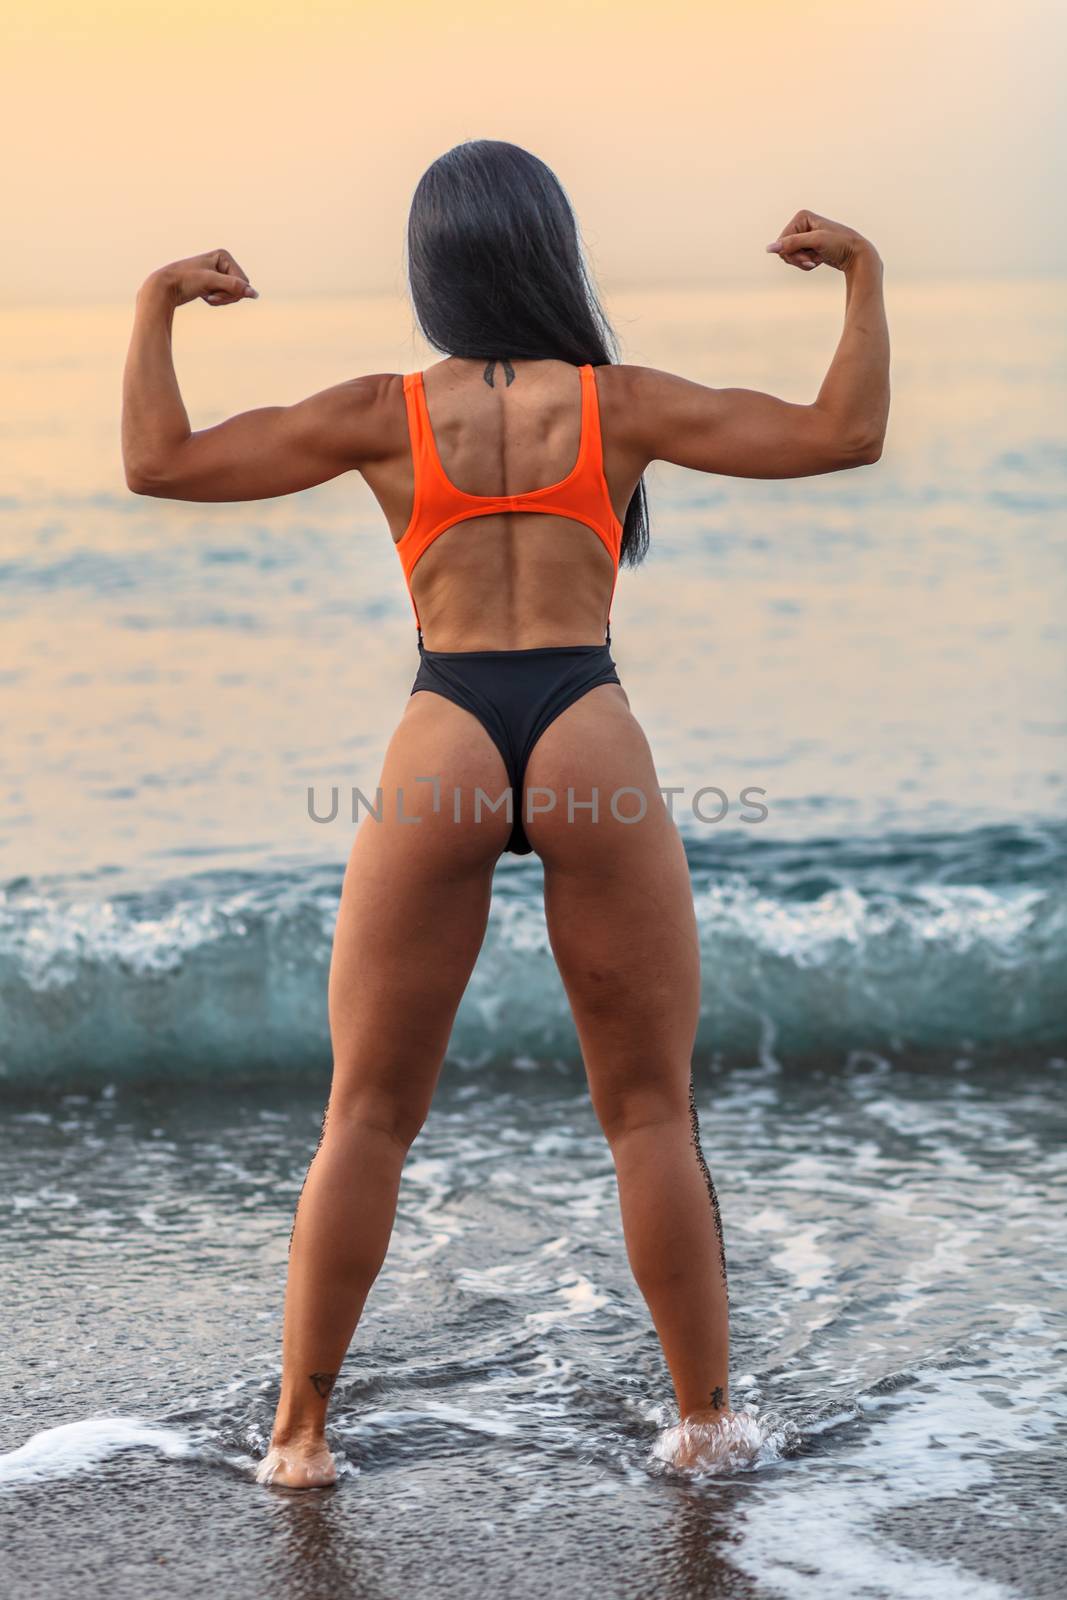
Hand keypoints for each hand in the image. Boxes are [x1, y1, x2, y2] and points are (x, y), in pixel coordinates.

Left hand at [143, 248, 258, 307]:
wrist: (165, 287)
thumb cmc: (185, 280)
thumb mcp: (210, 282)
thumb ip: (233, 286)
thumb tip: (254, 294)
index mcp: (223, 256)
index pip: (243, 281)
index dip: (231, 291)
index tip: (213, 292)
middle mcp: (222, 262)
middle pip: (240, 287)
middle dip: (226, 296)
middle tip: (210, 297)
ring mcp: (218, 273)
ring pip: (233, 294)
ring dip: (221, 299)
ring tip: (206, 297)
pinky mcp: (212, 283)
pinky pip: (225, 296)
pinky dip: (216, 300)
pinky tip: (204, 297)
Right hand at [765, 211, 875, 272]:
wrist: (856, 254)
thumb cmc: (840, 244)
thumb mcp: (815, 242)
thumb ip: (792, 244)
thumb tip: (769, 248)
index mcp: (802, 217)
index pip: (782, 241)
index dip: (793, 252)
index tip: (809, 255)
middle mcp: (802, 224)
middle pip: (785, 249)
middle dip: (798, 258)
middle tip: (813, 260)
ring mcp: (805, 236)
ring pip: (790, 256)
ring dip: (803, 262)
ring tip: (817, 260)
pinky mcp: (809, 246)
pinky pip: (798, 259)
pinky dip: (807, 263)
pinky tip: (819, 260)